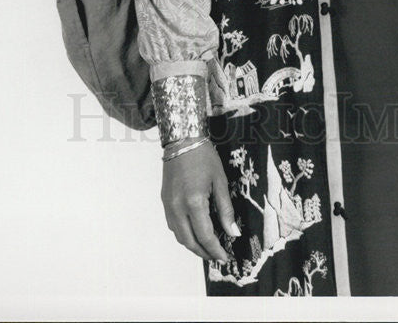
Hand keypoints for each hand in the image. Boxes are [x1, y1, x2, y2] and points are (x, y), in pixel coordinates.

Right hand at [161, 139, 239, 260]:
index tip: (225, 257)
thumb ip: (226, 209)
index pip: (205, 236)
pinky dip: (184, 234)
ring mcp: (168, 205)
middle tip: (217, 256)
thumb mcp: (220, 181)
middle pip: (189, 241)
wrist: (182, 139)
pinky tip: (194, 232)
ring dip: (193, 245)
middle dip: (204, 253)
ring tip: (207, 247)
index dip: (216, 250)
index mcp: (193, 202)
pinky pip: (173, 226)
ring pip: (179, 236)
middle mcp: (177, 208)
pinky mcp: (164, 201)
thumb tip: (233, 232)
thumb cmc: (204, 157)